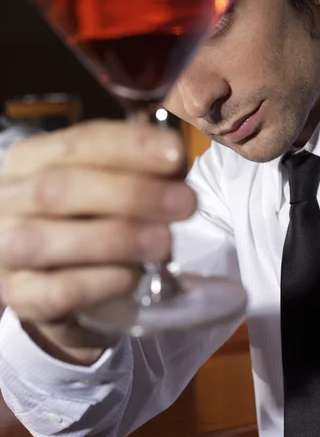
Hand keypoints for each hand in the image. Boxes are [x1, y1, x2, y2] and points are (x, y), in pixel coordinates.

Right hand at [0, 120, 195, 360]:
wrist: (55, 277)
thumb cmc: (86, 217)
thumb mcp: (106, 183)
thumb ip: (136, 169)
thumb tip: (176, 164)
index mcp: (32, 158)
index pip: (78, 141)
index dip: (129, 146)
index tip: (177, 155)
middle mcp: (9, 198)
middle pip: (60, 188)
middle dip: (131, 193)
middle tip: (185, 203)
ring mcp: (5, 249)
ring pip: (46, 239)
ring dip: (115, 238)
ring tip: (164, 242)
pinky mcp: (19, 296)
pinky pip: (55, 291)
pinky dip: (99, 282)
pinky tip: (133, 276)